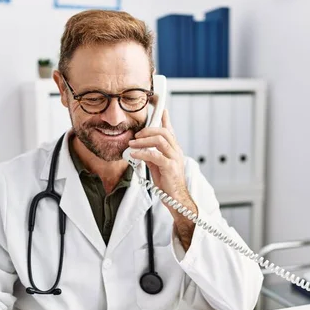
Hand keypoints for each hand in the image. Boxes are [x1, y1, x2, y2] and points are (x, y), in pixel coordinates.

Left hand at [129, 110, 196, 249]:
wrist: (177, 200)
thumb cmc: (168, 184)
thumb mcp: (157, 166)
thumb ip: (151, 154)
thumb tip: (139, 147)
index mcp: (174, 150)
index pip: (169, 130)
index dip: (164, 118)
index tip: (159, 108)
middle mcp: (176, 152)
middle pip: (163, 132)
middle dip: (148, 130)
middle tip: (135, 134)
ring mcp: (175, 159)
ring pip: (160, 140)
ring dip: (144, 140)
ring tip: (133, 143)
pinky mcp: (170, 168)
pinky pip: (155, 155)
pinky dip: (143, 152)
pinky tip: (134, 153)